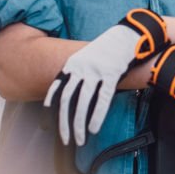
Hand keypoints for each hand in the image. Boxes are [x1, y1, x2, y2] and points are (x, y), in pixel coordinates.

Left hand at [45, 9, 167, 145]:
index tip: (47, 123)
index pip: (57, 88)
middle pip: (68, 99)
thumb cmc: (108, 50)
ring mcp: (96, 70)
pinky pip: (102, 99)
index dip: (50, 108)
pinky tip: (94, 128)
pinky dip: (96, 116)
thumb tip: (72, 94)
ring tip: (80, 139)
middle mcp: (81, 67)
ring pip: (83, 102)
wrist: (128, 34)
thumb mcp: (87, 57)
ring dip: (79, 124)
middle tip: (65, 139)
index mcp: (73, 63)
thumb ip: (77, 73)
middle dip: (64, 122)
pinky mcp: (112, 73)